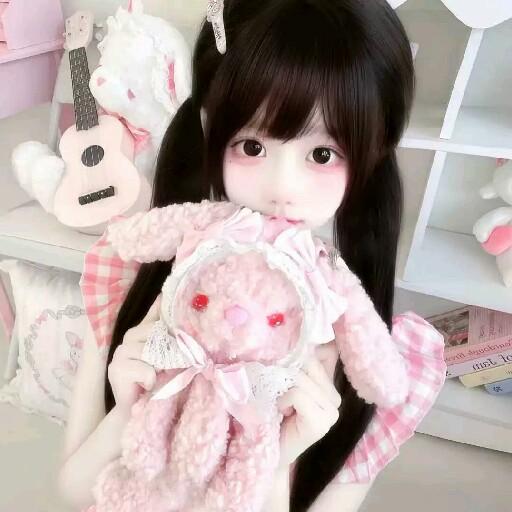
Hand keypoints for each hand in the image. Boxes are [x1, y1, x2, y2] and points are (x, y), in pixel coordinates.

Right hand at [107, 295, 161, 415]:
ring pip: (150, 351)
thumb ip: (165, 334)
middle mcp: (128, 338)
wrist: (137, 410)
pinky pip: (144, 369)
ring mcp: (120, 353)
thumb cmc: (156, 381)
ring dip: (159, 366)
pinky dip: (151, 378)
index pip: (153, 318)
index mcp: (140, 332)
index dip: (163, 315)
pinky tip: (148, 385)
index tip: (169, 312)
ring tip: (158, 376)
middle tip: (168, 365)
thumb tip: (167, 301)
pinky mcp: (116, 369)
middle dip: (167, 350)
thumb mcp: (165, 356)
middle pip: (154, 333)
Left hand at [276, 343, 340, 468]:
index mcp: (328, 382)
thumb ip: (292, 362)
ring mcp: (333, 410)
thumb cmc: (272, 413)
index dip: (306, 347)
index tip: (290, 347)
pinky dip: (283, 399)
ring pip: (301, 377)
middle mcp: (335, 395)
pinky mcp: (323, 422)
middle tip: (277, 391)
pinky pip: (297, 393)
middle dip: (286, 372)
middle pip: (308, 362)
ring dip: (282, 389)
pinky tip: (282, 412)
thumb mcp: (282, 382)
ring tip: (279, 404)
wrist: (268, 451)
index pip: (323, 350)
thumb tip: (296, 333)